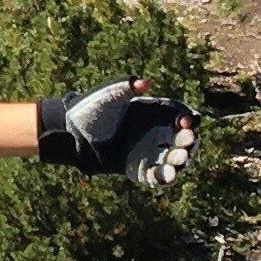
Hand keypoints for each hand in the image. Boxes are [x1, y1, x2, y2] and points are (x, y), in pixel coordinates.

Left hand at [37, 79, 197, 186]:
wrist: (71, 134)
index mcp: (155, 112)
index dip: (189, 118)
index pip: (182, 115)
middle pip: (184, 139)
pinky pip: (157, 176)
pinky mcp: (138, 169)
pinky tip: (168, 176)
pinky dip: (164, 177)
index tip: (184, 120)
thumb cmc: (90, 109)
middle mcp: (156, 133)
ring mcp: (149, 152)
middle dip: (189, 141)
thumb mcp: (108, 94)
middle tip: (187, 141)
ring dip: (181, 160)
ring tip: (179, 159)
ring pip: (175, 159)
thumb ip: (126, 86)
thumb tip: (145, 83)